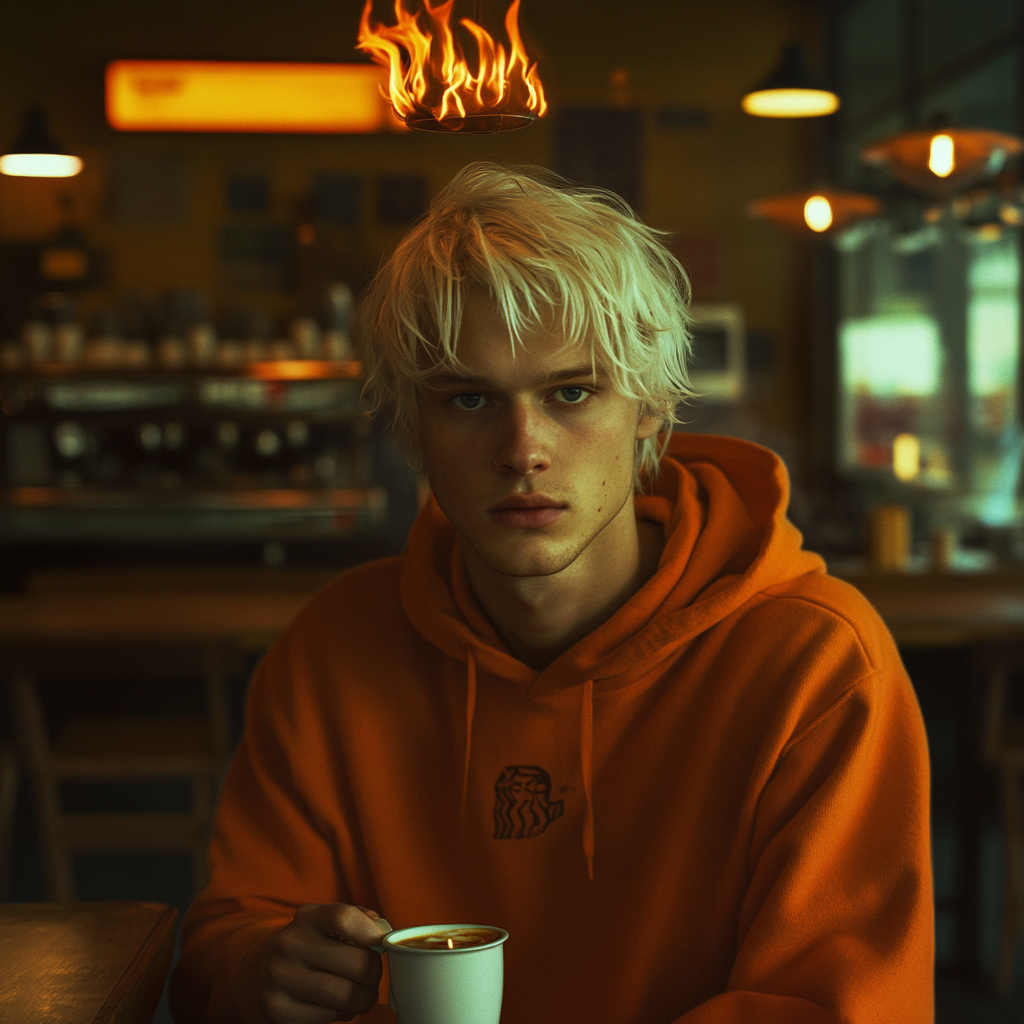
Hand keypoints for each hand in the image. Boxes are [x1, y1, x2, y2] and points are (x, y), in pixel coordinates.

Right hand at [259, 903, 387, 1022]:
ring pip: (347, 995)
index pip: (344, 918)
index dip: (372, 933)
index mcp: (306, 917)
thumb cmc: (316, 943)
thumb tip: (385, 934)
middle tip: (372, 975)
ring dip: (364, 997)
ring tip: (361, 992)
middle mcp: (288, 943)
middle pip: (357, 963)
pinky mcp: (278, 1009)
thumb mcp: (332, 922)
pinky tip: (336, 1004)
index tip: (383, 944)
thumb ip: (362, 921)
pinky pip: (331, 1016)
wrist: (270, 968)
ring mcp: (281, 977)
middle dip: (375, 974)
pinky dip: (343, 1013)